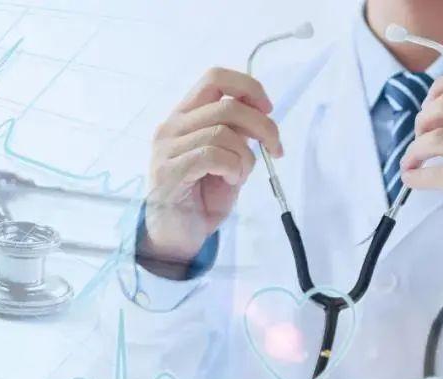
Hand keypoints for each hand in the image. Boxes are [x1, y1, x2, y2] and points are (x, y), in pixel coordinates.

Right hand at [141, 68, 280, 275]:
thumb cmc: (201, 197)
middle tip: (275, 150)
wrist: (177, 236)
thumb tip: (261, 116)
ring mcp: (167, 149)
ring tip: (239, 175)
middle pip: (228, 105)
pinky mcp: (169, 172)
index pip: (215, 78)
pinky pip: (212, 156)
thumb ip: (238, 135)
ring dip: (245, 156)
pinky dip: (232, 168)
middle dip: (263, 126)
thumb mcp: (228, 159)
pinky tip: (230, 181)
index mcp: (185, 115)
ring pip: (222, 132)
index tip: (268, 110)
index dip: (248, 87)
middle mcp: (172, 126)